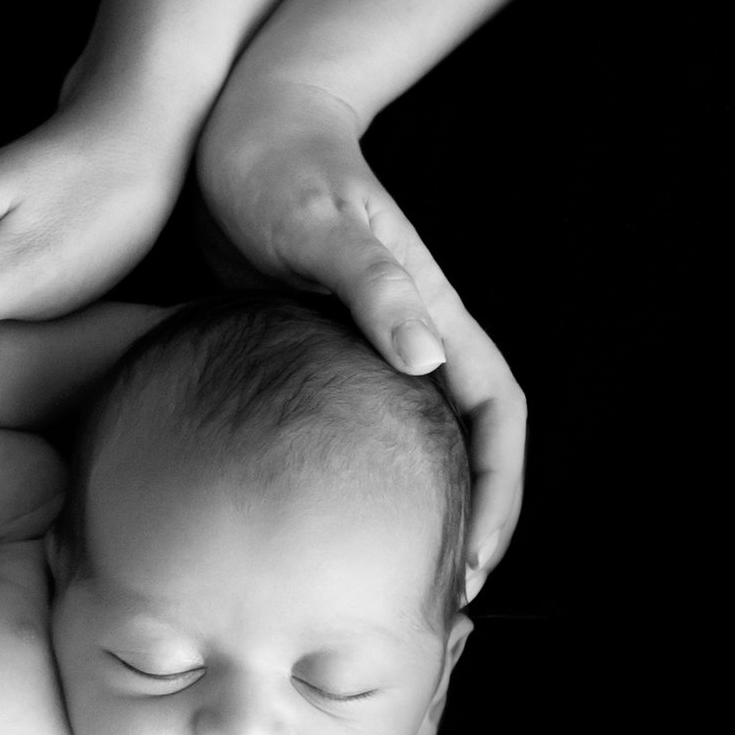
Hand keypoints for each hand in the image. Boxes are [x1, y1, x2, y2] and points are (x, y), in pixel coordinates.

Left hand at [197, 75, 526, 601]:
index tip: (477, 565)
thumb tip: (425, 357)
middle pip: (463, 449)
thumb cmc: (281, 165)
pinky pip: (350, 436)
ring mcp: (365, 351)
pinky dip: (347, 487)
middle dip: (464, 526)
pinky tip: (305, 532)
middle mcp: (410, 340)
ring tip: (378, 586)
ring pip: (408, 450)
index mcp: (433, 315)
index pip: (498, 418)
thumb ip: (370, 283)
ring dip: (409, 514)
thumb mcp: (319, 223)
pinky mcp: (317, 355)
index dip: (500, 493)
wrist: (234, 127)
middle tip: (433, 607)